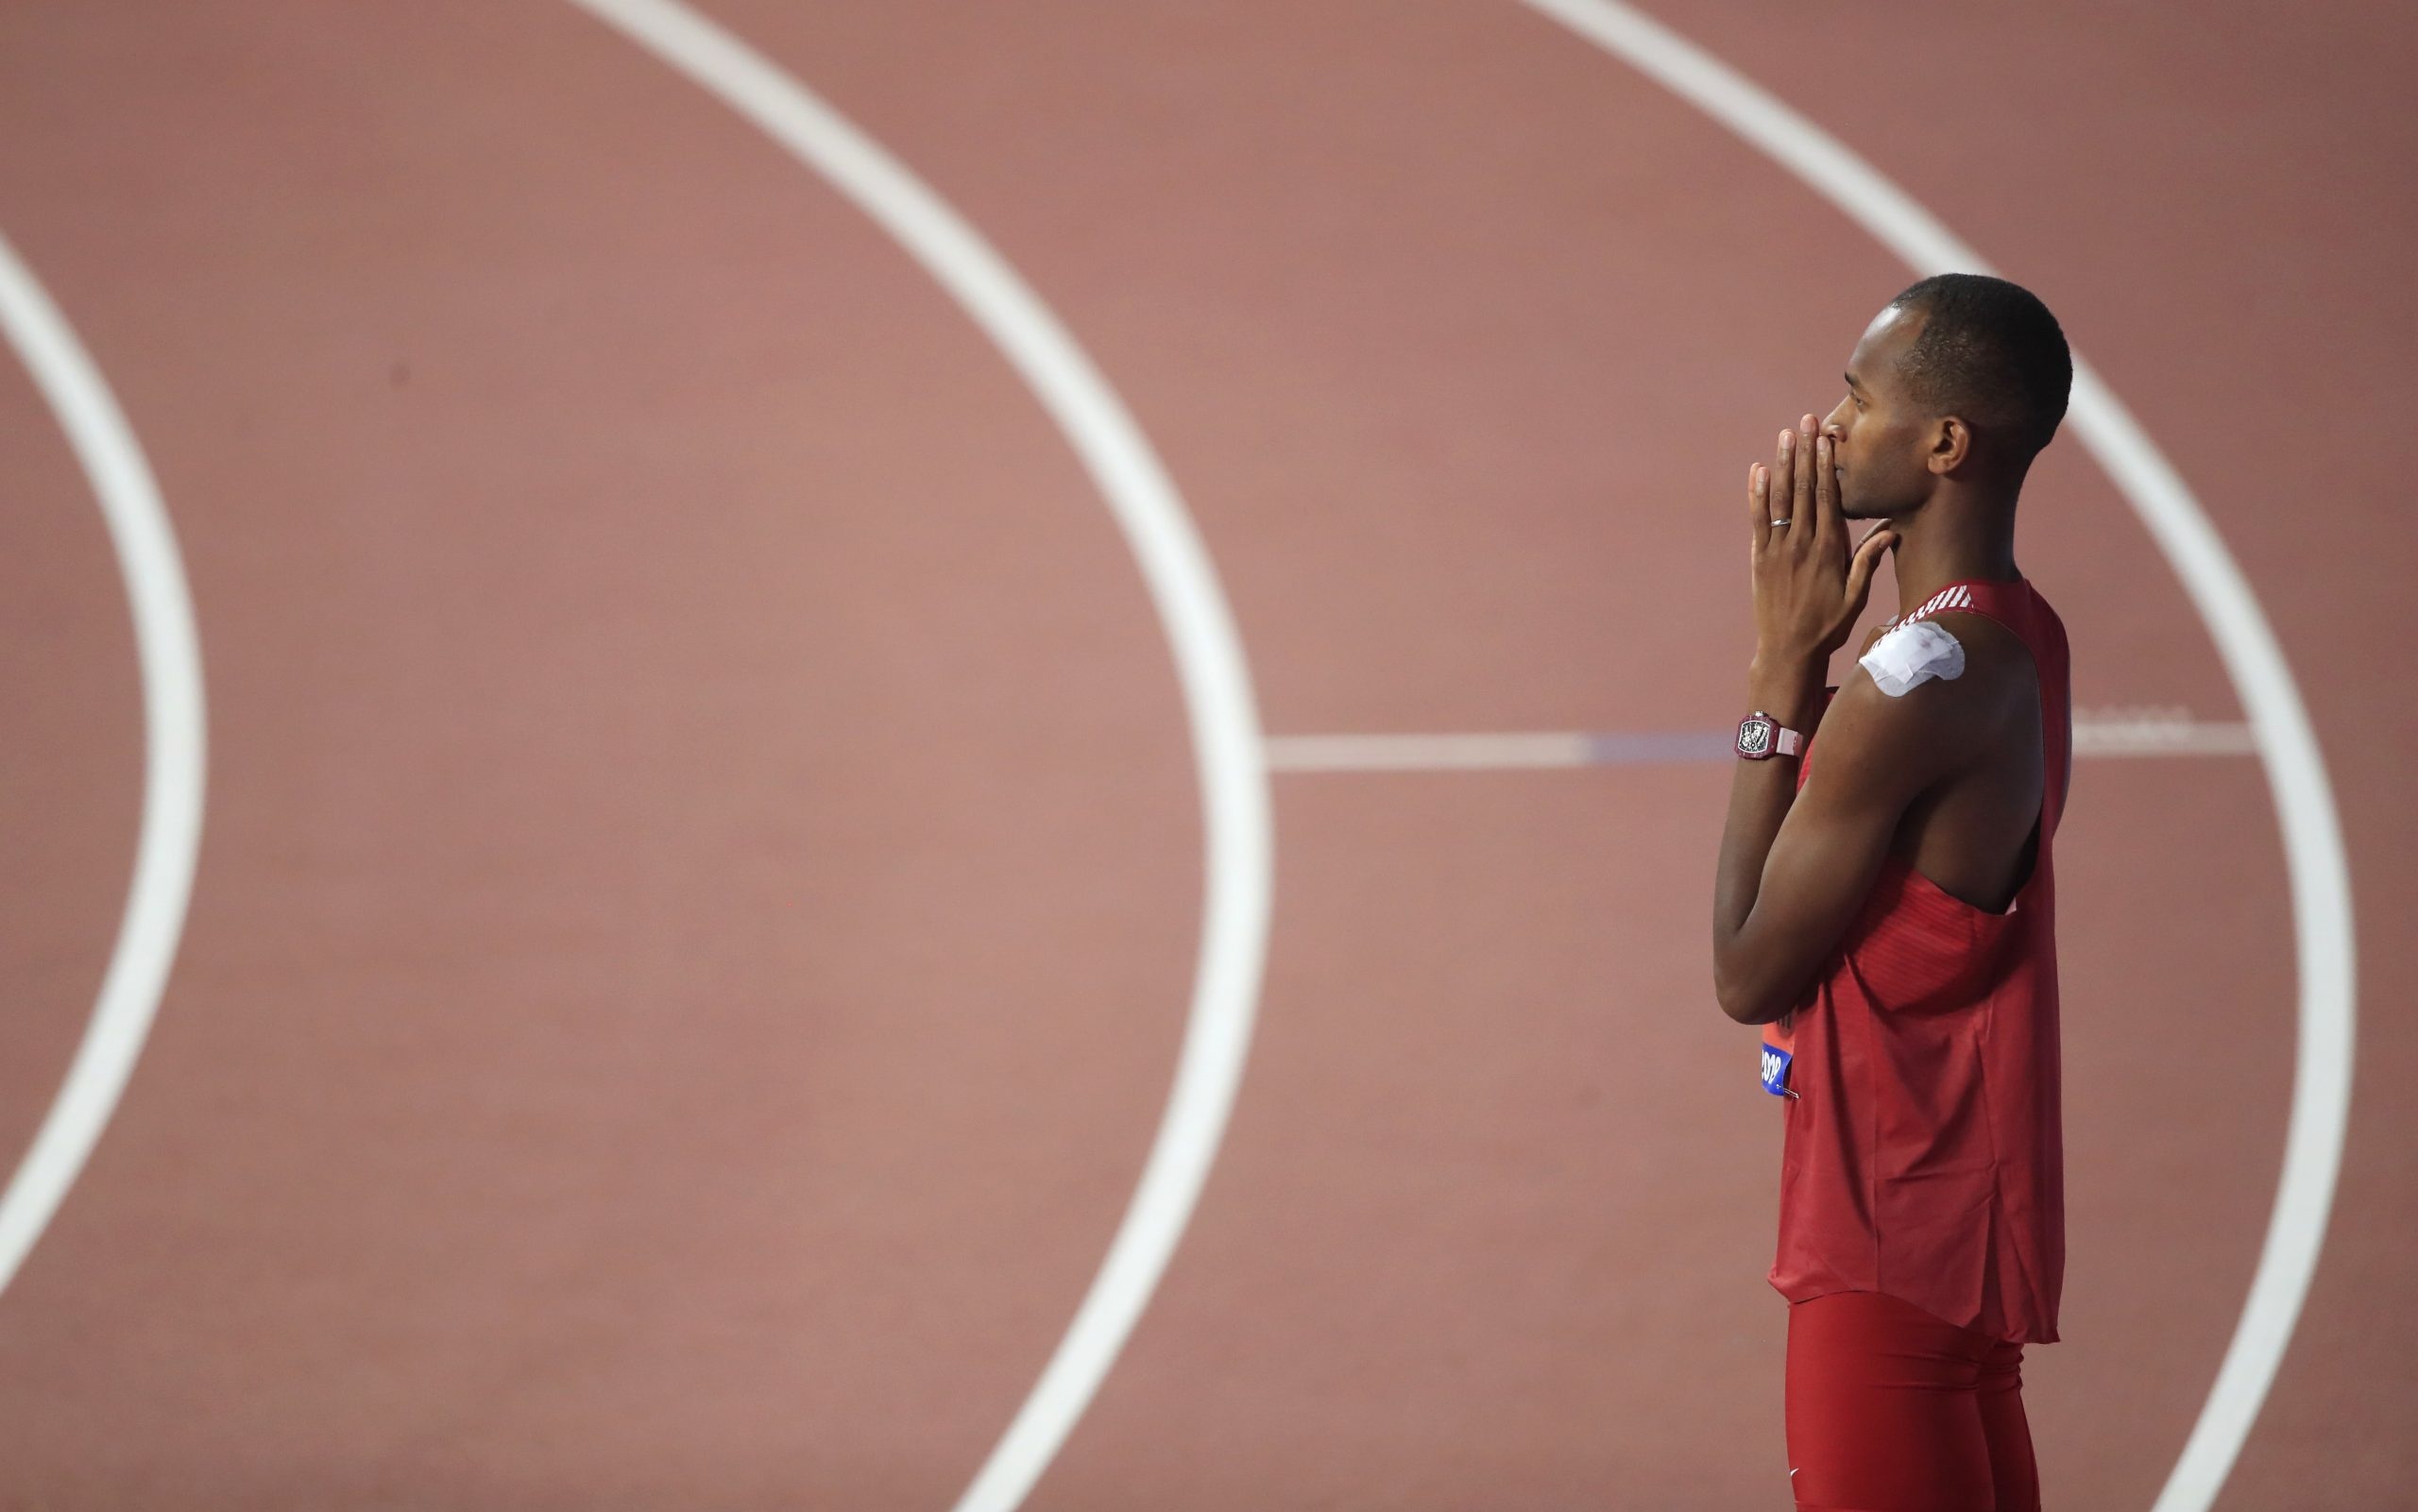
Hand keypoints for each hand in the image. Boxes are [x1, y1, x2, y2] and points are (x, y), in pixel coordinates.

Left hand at [1749, 413, 1895, 663]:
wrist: (1788, 651)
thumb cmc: (1827, 625)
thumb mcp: (1856, 597)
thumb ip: (1868, 562)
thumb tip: (1890, 533)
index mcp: (1829, 550)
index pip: (1827, 498)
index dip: (1825, 465)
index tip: (1826, 439)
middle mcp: (1802, 544)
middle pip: (1804, 489)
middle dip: (1805, 453)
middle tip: (1806, 422)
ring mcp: (1777, 549)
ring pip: (1780, 499)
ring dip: (1783, 464)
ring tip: (1785, 435)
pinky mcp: (1759, 559)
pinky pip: (1758, 520)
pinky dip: (1757, 494)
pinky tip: (1759, 470)